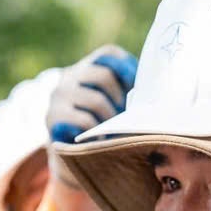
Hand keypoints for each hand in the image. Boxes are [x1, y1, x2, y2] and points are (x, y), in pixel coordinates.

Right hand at [45, 45, 136, 210]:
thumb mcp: (108, 105)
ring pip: (96, 100)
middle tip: (123, 117)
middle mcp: (67, 77)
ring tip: (111, 132)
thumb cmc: (97, 129)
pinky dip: (96, 132)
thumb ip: (123, 94)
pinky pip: (84, 120)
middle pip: (104, 76)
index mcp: (85, 69)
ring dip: (110, 119)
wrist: (67, 156)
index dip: (126, 65)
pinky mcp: (53, 117)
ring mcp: (58, 96)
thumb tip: (157, 95)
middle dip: (120, 98)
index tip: (137, 85)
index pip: (107, 54)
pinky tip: (98, 139)